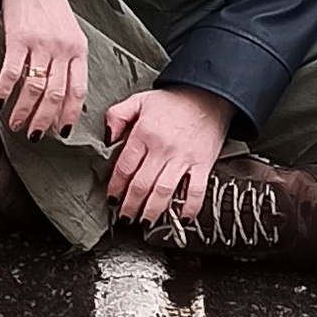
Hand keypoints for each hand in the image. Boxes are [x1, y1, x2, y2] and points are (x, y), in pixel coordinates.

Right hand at [0, 0, 89, 138]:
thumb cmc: (50, 5)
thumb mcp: (70, 32)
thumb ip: (69, 60)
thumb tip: (64, 94)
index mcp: (78, 49)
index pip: (78, 90)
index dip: (69, 114)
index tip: (62, 131)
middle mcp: (62, 48)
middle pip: (55, 94)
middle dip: (44, 121)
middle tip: (34, 135)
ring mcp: (40, 44)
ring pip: (34, 88)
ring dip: (23, 111)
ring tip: (15, 124)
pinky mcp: (18, 38)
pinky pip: (11, 72)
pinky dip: (3, 91)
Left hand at [104, 84, 233, 226]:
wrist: (209, 94)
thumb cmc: (174, 100)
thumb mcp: (139, 100)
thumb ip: (117, 116)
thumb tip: (106, 138)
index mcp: (144, 133)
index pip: (125, 167)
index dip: (116, 187)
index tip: (112, 199)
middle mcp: (162, 148)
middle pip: (141, 185)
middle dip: (130, 206)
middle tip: (125, 218)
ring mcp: (184, 158)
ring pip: (163, 192)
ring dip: (152, 211)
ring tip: (144, 223)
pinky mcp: (203, 164)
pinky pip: (196, 191)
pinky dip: (188, 208)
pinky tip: (181, 219)